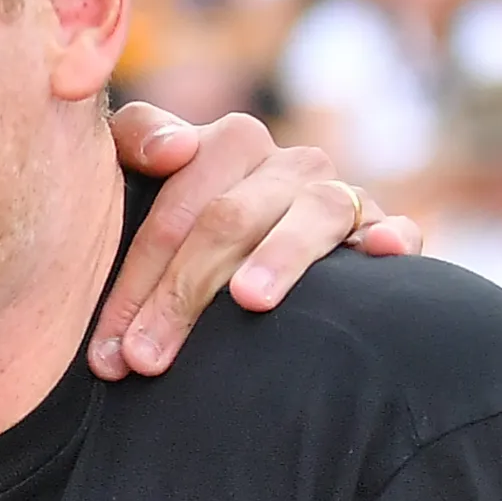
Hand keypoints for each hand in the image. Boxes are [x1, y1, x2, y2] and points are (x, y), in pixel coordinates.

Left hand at [94, 106, 417, 380]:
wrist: (248, 252)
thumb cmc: (183, 234)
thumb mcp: (143, 183)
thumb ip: (136, 142)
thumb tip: (172, 149)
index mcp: (228, 145)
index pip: (177, 200)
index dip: (136, 274)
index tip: (107, 346)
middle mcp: (286, 164)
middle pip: (230, 217)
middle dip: (180, 293)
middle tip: (144, 358)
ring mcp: (337, 194)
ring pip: (312, 213)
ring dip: (279, 256)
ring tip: (248, 301)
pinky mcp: (381, 228)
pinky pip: (394, 226)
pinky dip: (391, 235)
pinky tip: (383, 252)